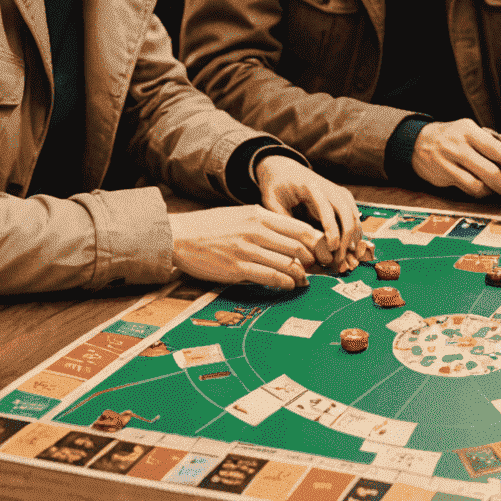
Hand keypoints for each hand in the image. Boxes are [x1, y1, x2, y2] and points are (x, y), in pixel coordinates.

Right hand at [168, 206, 318, 287]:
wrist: (178, 236)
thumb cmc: (210, 226)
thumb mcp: (240, 215)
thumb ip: (263, 223)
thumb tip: (287, 236)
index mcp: (259, 215)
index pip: (299, 228)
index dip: (316, 242)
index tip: (322, 251)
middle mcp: (256, 230)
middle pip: (298, 246)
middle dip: (312, 260)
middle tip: (317, 268)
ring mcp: (247, 249)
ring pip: (287, 263)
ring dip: (300, 274)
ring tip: (303, 280)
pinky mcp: (237, 268)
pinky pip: (270, 276)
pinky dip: (284, 282)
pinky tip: (288, 285)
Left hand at [255, 158, 363, 271]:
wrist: (283, 168)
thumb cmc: (276, 185)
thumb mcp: (271, 201)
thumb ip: (282, 221)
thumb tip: (295, 245)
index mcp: (311, 186)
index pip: (327, 208)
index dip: (332, 229)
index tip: (332, 248)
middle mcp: (329, 188)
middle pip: (346, 212)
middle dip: (347, 237)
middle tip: (341, 260)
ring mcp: (337, 192)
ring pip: (353, 215)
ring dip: (353, 238)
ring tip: (348, 260)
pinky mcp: (341, 198)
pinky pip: (353, 216)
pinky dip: (355, 233)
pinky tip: (351, 250)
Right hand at [411, 120, 500, 201]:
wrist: (418, 142)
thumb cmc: (453, 137)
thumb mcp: (472, 131)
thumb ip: (494, 139)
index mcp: (470, 130)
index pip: (496, 149)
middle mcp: (459, 144)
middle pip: (489, 169)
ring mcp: (449, 160)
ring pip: (478, 183)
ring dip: (494, 192)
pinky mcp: (443, 174)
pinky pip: (467, 188)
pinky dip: (480, 193)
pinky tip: (488, 192)